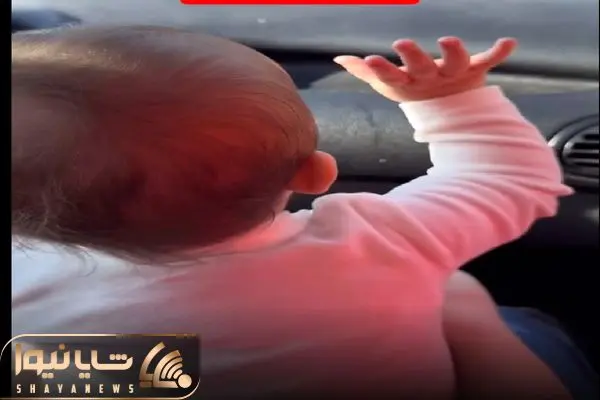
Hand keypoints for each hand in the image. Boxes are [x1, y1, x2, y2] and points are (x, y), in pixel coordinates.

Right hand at [333, 37, 517, 102]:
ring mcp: (454, 74)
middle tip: (402, 43)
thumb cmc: (414, 90)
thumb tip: (339, 58)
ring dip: (454, 52)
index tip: (369, 60)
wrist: (450, 111)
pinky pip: (489, 61)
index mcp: (410, 83)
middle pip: (422, 68)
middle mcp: (432, 79)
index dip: (381, 70)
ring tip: (448, 40)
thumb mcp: (389, 84)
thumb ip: (365, 72)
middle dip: (413, 56)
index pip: (392, 77)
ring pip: (456, 63)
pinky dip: (499, 53)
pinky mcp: (475, 69)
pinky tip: (510, 42)